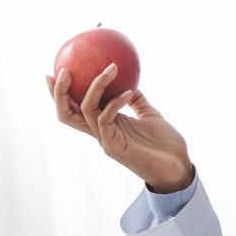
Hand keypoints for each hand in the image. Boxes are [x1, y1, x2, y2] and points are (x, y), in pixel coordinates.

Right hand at [46, 65, 193, 192]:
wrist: (178, 167)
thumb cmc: (165, 144)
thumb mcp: (149, 115)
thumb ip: (136, 101)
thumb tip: (130, 80)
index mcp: (105, 125)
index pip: (74, 108)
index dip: (61, 92)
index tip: (56, 70)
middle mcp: (99, 133)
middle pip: (66, 113)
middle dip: (59, 92)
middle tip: (63, 71)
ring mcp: (105, 140)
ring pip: (86, 110)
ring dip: (96, 85)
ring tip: (110, 68)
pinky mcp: (113, 146)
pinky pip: (106, 119)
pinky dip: (115, 102)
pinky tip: (129, 92)